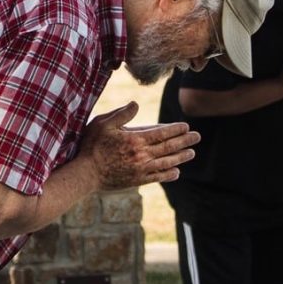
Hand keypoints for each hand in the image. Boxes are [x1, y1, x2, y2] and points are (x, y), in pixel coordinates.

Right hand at [78, 101, 199, 190]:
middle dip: (184, 141)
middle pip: (168, 147)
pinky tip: (176, 172)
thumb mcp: (103, 123)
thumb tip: (136, 103)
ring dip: (181, 157)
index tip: (186, 126)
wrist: (85, 174)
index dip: (175, 129)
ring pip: (167, 162)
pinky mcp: (137, 180)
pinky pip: (158, 177)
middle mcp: (142, 154)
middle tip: (197, 137)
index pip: (161, 133)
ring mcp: (141, 169)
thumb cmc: (91, 146)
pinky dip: (169, 174)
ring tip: (191, 153)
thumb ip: (121, 114)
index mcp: (135, 138)